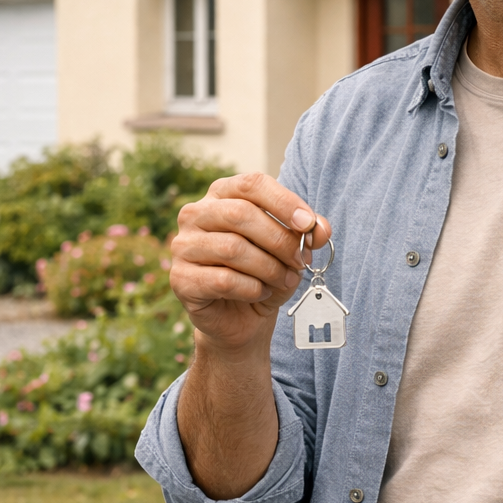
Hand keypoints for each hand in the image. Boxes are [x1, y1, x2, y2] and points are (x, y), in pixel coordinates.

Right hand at [170, 173, 331, 355]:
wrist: (242, 318)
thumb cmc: (265, 273)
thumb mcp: (291, 250)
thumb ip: (306, 233)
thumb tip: (321, 228)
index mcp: (222, 194)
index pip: (252, 184)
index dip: (283, 201)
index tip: (308, 224)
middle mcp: (195, 214)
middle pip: (241, 215)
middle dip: (279, 240)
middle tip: (301, 261)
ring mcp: (183, 246)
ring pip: (233, 248)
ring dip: (269, 268)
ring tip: (284, 280)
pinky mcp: (180, 279)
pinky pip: (222, 280)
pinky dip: (251, 288)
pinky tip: (260, 292)